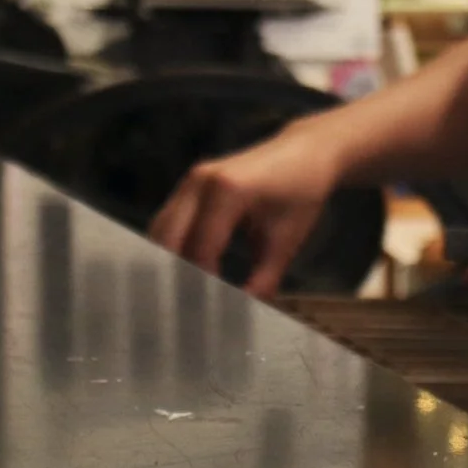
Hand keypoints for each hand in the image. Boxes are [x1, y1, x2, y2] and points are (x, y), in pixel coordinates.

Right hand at [150, 118, 346, 297]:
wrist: (304, 153)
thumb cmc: (301, 193)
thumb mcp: (286, 241)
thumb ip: (264, 280)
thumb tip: (245, 314)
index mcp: (228, 190)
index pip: (202, 248)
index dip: (203, 284)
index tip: (208, 314)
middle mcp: (200, 181)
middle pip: (169, 239)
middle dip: (175, 276)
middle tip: (185, 310)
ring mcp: (191, 181)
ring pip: (162, 230)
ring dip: (167, 262)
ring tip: (181, 296)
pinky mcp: (188, 186)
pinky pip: (169, 221)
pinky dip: (171, 248)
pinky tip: (182, 273)